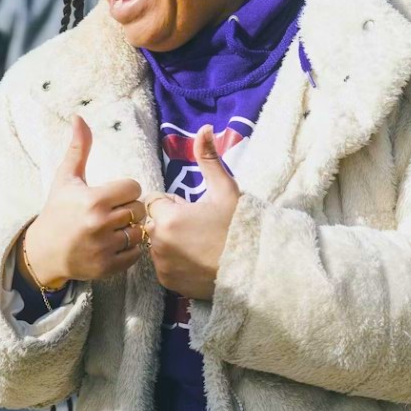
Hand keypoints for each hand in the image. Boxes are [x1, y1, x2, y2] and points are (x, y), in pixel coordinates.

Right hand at [18, 116, 145, 288]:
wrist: (44, 252)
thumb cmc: (57, 211)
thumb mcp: (66, 178)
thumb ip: (78, 148)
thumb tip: (79, 117)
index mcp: (93, 200)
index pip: (133, 188)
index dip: (125, 190)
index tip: (113, 195)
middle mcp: (100, 224)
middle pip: (139, 209)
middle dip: (129, 209)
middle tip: (114, 212)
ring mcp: (105, 247)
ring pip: (139, 232)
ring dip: (130, 229)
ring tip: (114, 228)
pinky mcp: (108, 267)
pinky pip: (135, 254)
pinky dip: (129, 250)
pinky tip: (113, 244)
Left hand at [143, 125, 241, 300]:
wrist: (256, 269)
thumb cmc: (240, 226)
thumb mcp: (226, 189)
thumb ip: (208, 158)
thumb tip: (204, 128)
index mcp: (168, 218)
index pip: (155, 201)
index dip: (173, 203)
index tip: (193, 210)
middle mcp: (159, 243)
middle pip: (154, 223)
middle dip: (170, 221)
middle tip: (199, 228)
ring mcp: (162, 265)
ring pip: (157, 244)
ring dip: (170, 241)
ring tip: (200, 245)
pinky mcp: (167, 283)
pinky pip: (162, 264)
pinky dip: (174, 261)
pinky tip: (197, 261)